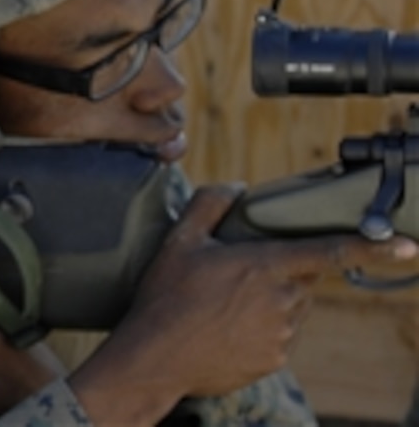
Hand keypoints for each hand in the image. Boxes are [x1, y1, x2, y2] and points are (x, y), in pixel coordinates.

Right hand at [70, 183, 418, 423]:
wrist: (155, 358)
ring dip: (269, 302)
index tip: (407, 245)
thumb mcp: (179, 241)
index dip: (373, 246)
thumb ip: (209, 204)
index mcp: (266, 266)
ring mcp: (281, 334)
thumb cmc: (165, 297)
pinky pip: (279, 336)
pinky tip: (223, 329)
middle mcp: (283, 301)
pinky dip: (259, 329)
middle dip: (278, 272)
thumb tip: (235, 187)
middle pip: (301, 278)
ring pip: (292, 308)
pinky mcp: (274, 360)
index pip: (330, 251)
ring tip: (222, 307)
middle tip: (234, 276)